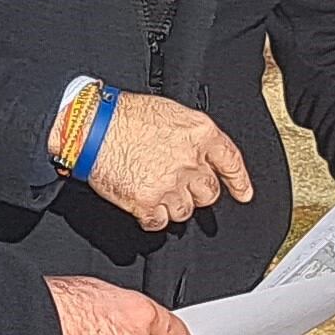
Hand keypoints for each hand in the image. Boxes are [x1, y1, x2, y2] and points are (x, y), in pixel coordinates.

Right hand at [77, 91, 255, 232]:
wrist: (91, 127)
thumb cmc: (123, 114)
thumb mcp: (169, 112)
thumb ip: (190, 135)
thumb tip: (196, 151)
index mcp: (198, 133)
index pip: (231, 162)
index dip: (239, 181)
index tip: (243, 193)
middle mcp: (189, 161)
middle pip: (209, 193)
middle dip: (197, 192)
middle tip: (179, 185)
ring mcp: (169, 184)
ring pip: (185, 211)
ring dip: (172, 204)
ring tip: (154, 188)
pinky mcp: (147, 202)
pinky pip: (159, 222)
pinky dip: (152, 217)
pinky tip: (143, 203)